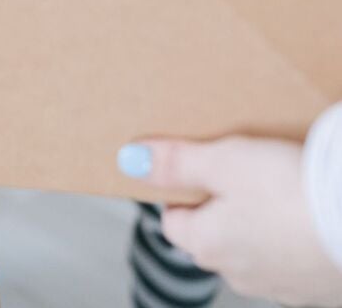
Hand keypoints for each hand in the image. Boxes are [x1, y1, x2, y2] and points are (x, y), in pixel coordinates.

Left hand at [119, 137, 341, 305]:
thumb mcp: (225, 161)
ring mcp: (280, 286)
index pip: (173, 220)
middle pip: (212, 236)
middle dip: (223, 207)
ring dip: (261, 225)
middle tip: (246, 173)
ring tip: (283, 190)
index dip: (182, 192)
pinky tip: (310, 215)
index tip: (199, 170)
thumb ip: (176, 163)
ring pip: (254, 250)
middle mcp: (238, 274)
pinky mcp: (316, 287)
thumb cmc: (296, 194)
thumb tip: (131, 160)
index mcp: (206, 245)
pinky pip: (294, 260)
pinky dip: (296, 240)